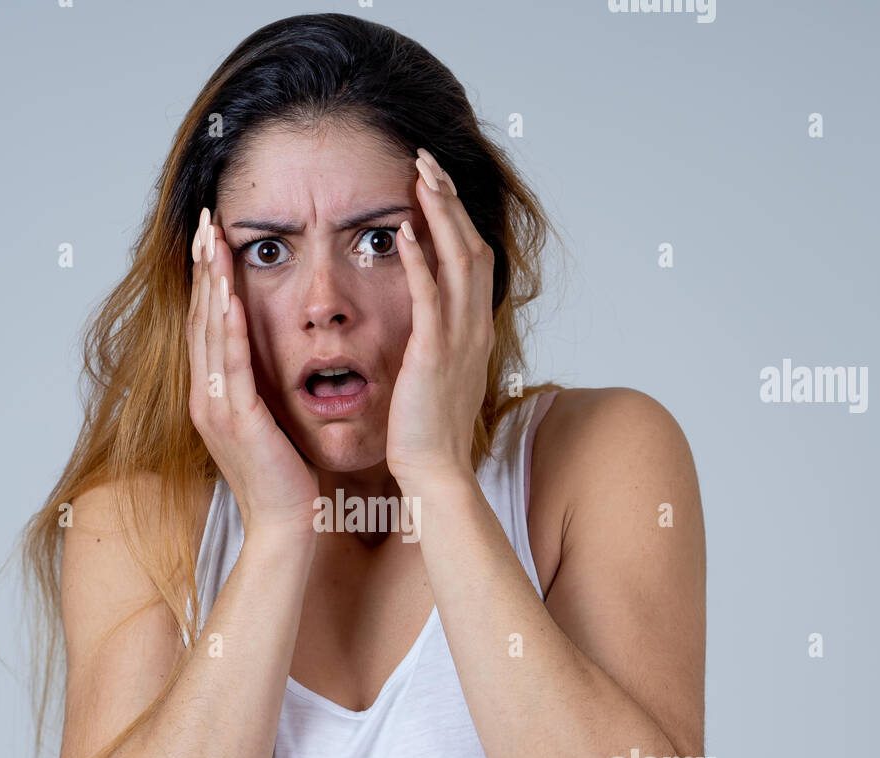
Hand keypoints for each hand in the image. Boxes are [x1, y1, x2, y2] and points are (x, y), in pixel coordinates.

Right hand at [187, 207, 319, 538]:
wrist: (286, 529)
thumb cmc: (286, 482)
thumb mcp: (271, 426)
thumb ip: (264, 392)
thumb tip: (274, 362)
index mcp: (213, 397)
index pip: (206, 326)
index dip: (207, 280)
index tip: (212, 239)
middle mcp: (206, 398)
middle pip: (199, 318)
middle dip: (203, 267)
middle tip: (205, 221)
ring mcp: (216, 408)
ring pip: (209, 333)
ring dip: (211, 284)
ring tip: (213, 240)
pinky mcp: (237, 420)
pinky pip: (230, 366)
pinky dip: (228, 329)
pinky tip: (230, 297)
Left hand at [385, 147, 495, 490]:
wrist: (435, 475)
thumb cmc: (429, 436)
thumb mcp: (437, 381)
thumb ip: (435, 348)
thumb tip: (425, 331)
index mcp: (472, 334)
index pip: (471, 261)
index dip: (456, 220)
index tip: (434, 187)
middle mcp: (472, 329)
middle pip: (471, 246)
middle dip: (450, 200)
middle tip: (426, 160)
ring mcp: (458, 341)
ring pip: (457, 261)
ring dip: (440, 214)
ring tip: (420, 174)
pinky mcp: (433, 356)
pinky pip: (430, 298)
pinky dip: (421, 262)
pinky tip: (406, 232)